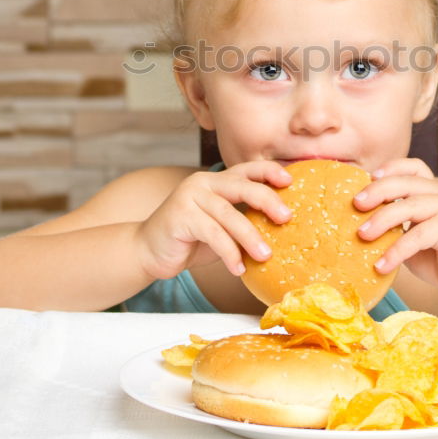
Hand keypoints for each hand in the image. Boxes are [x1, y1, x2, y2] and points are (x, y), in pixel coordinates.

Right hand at [137, 162, 291, 279]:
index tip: (290, 181)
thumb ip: (242, 219)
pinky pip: (212, 234)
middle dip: (268, 200)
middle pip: (243, 186)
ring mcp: (189, 196)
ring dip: (250, 236)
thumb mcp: (220, 226)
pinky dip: (229, 253)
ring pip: (229, 214)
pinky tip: (238, 269)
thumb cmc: (190, 241)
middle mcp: (203, 182)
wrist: (147, 251)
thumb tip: (280, 228)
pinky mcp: (180, 216)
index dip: (269, 172)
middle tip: (287, 218)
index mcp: (216, 181)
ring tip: (265, 255)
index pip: (247, 169)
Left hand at [353, 158, 437, 306]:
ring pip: (409, 207)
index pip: (414, 166)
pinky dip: (396, 250)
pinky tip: (381, 265)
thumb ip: (395, 226)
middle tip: (355, 205)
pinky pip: (419, 235)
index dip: (391, 167)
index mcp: (435, 192)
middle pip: (406, 183)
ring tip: (361, 236)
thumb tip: (358, 222)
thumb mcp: (412, 238)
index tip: (368, 178)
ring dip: (381, 221)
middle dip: (377, 191)